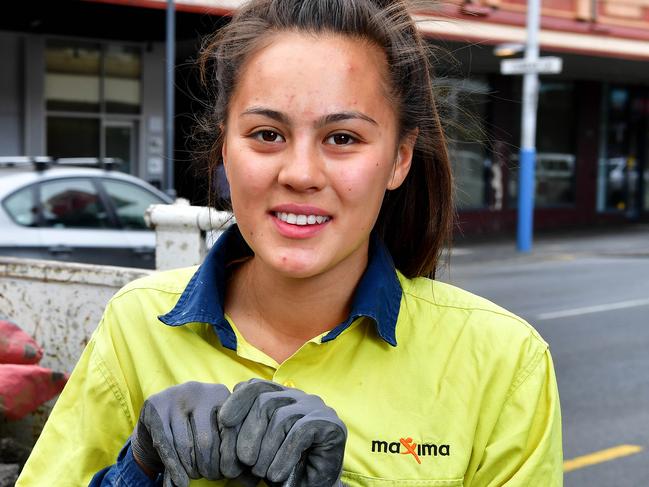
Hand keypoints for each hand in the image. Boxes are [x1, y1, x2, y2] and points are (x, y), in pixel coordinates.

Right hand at [131, 381, 229, 486]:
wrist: (160, 414)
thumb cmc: (196, 425)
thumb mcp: (216, 425)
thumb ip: (228, 440)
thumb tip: (237, 469)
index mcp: (220, 393)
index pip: (230, 430)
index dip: (230, 456)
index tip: (230, 472)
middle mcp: (198, 390)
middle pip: (206, 441)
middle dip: (210, 466)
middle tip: (212, 476)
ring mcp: (174, 396)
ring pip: (185, 446)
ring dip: (192, 469)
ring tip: (196, 476)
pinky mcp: (155, 407)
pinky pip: (165, 445)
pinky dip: (174, 468)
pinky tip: (181, 481)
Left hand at [218, 379, 346, 486]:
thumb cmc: (280, 467)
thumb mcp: (256, 447)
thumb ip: (243, 429)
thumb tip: (223, 417)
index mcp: (280, 396)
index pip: (256, 386)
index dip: (238, 401)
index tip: (224, 421)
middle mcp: (299, 397)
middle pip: (265, 401)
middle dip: (249, 433)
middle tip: (245, 462)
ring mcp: (316, 408)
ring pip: (281, 418)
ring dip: (266, 450)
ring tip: (262, 472)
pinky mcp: (330, 424)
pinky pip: (299, 433)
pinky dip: (284, 456)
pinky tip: (276, 474)